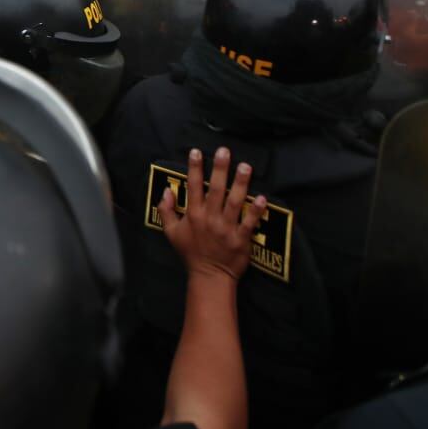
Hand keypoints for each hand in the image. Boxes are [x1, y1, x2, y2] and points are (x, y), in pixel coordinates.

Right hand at [158, 147, 266, 281]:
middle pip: (216, 189)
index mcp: (193, 215)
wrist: (209, 277)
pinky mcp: (241, 239)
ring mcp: (226, 228)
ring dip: (240, 184)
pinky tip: (262, 198)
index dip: (195, 168)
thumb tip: (166, 190)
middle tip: (224, 151)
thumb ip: (166, 211)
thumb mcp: (171, 233)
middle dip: (220, 169)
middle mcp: (210, 218)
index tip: (197, 151)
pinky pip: (249, 223)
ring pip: (234, 202)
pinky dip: (255, 211)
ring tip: (245, 166)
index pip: (193, 187)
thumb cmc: (191, 253)